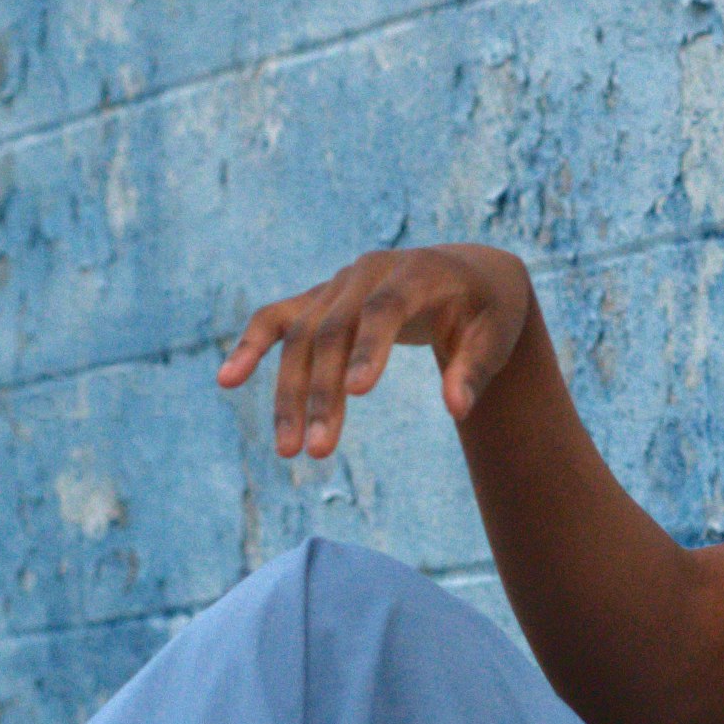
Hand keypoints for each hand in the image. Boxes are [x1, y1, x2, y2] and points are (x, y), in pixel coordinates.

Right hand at [215, 243, 532, 462]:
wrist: (468, 274)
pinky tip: (227, 380)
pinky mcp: (319, 299)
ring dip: (291, 393)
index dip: (369, 347)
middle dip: (323, 392)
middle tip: (318, 451)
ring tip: (290, 450)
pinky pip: (277, 319)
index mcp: (418, 273)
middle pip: (334, 330)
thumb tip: (457, 410)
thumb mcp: (496, 338)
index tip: (357, 393)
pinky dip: (250, 346)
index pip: (385, 308)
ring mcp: (339, 284)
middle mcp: (369, 273)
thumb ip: (474, 371)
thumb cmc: (486, 312)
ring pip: (302, 336)